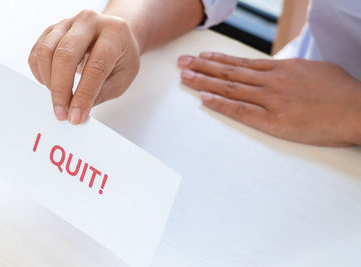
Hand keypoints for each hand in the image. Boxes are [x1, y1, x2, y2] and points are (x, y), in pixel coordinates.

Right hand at [28, 9, 139, 123]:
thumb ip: (100, 94)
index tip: (76, 116)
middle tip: (61, 112)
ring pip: (46, 51)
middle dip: (60, 89)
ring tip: (59, 98)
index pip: (95, 66)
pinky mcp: (51, 30)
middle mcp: (89, 21)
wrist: (114, 34)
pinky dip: (39, 72)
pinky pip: (37, 52)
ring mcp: (67, 23)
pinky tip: (50, 83)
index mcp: (114, 32)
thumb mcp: (122, 77)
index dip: (84, 94)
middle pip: (65, 55)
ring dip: (49, 81)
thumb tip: (76, 112)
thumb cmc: (120, 56)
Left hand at [178, 52, 360, 145]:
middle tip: (182, 63)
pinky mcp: (275, 120)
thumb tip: (280, 69)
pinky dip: (222, 104)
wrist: (358, 110)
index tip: (201, 57)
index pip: (242, 63)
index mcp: (282, 69)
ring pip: (231, 88)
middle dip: (203, 67)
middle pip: (230, 72)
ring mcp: (272, 100)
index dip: (218, 60)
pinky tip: (205, 99)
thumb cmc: (343, 92)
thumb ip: (293, 70)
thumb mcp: (316, 70)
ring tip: (186, 78)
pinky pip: (242, 111)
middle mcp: (272, 82)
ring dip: (205, 82)